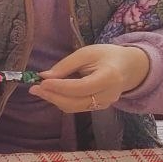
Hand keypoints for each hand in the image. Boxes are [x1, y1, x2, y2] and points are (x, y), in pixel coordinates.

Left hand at [30, 44, 150, 113]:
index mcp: (109, 77)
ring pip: (74, 107)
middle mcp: (108, 95)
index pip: (81, 87)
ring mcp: (104, 104)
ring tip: (39, 90)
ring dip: (54, 100)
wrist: (129, 67)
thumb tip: (44, 76)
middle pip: (75, 102)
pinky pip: (77, 107)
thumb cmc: (107, 56)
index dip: (60, 87)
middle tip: (34, 88)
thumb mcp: (87, 53)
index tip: (42, 82)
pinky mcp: (99, 108)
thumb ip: (66, 65)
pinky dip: (62, 101)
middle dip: (52, 96)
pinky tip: (52, 93)